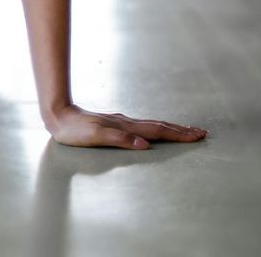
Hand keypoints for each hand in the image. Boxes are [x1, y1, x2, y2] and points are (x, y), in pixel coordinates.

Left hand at [46, 104, 205, 150]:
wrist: (59, 117)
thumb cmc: (75, 131)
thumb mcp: (96, 137)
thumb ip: (121, 140)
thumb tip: (145, 144)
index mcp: (126, 126)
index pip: (158, 131)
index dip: (179, 134)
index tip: (197, 135)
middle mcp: (127, 123)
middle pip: (160, 126)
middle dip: (181, 131)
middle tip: (201, 132)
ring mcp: (122, 122)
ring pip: (152, 125)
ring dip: (171, 128)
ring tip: (185, 131)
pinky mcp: (116, 124)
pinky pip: (143, 126)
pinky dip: (156, 129)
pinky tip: (155, 131)